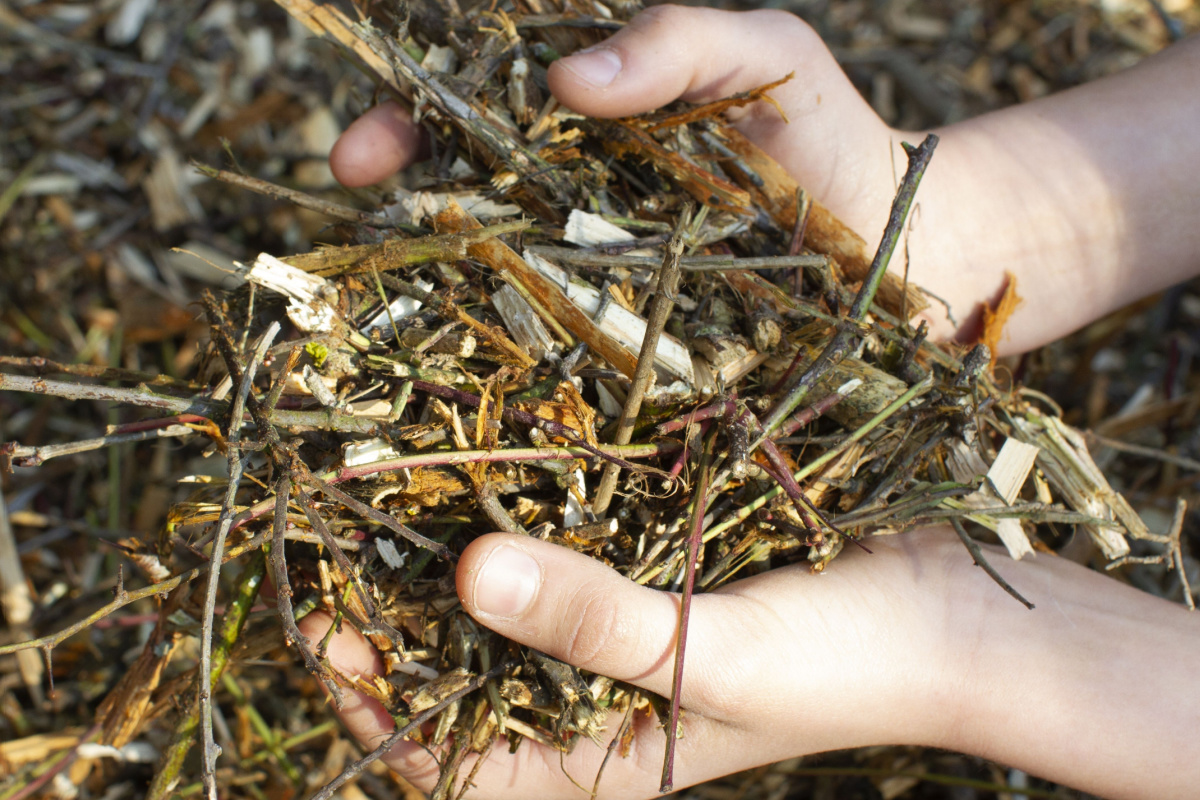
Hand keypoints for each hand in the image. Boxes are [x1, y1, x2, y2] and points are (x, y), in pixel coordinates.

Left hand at [300, 526, 1199, 798]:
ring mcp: (623, 617)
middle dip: (393, 619)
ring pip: (507, 593)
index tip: (318, 632)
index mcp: (596, 751)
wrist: (954, 613)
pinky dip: (528, 502)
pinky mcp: (655, 558)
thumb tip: (463, 574)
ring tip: (387, 481)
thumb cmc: (845, 664)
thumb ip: (594, 621)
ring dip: (448, 549)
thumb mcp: (713, 655)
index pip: (448, 759)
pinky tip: (493, 444)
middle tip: (333, 537)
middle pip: (460, 668)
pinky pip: (570, 533)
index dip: (371, 709)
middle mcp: (594, 687)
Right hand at [331, 7, 1199, 354]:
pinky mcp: (637, 355)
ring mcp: (605, 281)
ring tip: (376, 319)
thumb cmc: (836, 140)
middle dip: (399, 200)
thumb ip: (678, 42)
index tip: (361, 158)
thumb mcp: (769, 59)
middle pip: (467, 196)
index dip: (410, 123)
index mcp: (600, 124)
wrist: (914, 255)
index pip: (480, 111)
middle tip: (349, 209)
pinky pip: (558, 359)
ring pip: (498, 284)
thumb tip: (563, 78)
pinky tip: (467, 395)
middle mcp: (584, 203)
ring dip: (431, 298)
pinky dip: (508, 374)